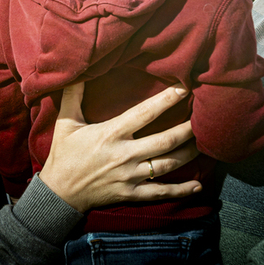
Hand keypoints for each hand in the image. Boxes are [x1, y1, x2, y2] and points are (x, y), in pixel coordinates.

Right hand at [39, 82, 200, 212]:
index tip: (184, 89)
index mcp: (111, 133)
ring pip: (167, 164)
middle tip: (205, 118)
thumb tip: (77, 70)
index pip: (144, 113)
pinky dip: (181, 190)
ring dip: (189, 154)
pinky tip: (198, 186)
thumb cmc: (63, 154)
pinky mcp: (132, 194)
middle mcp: (125, 155)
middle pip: (164, 140)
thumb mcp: (65, 122)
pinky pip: (161, 192)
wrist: (58, 193)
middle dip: (187, 129)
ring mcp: (130, 176)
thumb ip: (74, 95)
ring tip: (205, 143)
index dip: (166, 101)